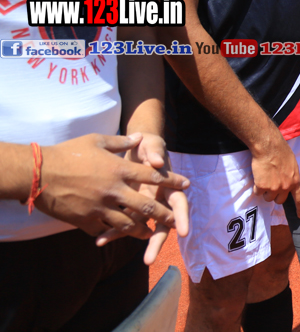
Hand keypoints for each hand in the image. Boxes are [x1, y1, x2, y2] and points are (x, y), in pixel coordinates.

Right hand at [35, 133, 189, 242]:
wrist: (40, 172)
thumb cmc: (69, 152)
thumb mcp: (98, 141)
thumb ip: (121, 142)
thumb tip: (139, 137)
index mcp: (120, 169)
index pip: (153, 176)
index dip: (172, 181)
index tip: (186, 185)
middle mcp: (114, 190)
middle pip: (146, 206)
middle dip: (163, 214)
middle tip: (175, 221)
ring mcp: (100, 207)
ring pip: (127, 223)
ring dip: (140, 230)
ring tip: (149, 233)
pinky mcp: (85, 220)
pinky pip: (104, 230)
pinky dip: (112, 234)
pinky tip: (118, 236)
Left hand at [95, 133, 189, 264]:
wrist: (132, 147)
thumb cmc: (146, 145)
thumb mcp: (151, 144)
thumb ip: (155, 151)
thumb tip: (157, 163)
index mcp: (169, 186)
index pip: (179, 203)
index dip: (181, 217)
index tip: (182, 232)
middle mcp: (159, 199)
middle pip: (162, 224)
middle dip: (156, 243)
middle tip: (149, 259)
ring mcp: (144, 205)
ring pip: (140, 227)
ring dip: (125, 237)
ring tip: (105, 243)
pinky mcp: (129, 207)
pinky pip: (122, 222)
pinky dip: (111, 230)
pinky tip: (98, 239)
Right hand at [251, 134, 299, 216]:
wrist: (269, 147)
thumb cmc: (281, 151)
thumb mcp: (292, 164)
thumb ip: (290, 176)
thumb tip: (287, 182)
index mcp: (295, 180)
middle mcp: (286, 187)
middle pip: (279, 200)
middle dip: (275, 195)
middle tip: (271, 183)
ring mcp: (274, 188)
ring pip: (268, 198)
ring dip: (265, 191)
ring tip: (265, 177)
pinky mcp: (263, 187)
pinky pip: (258, 193)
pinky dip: (257, 187)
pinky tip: (259, 176)